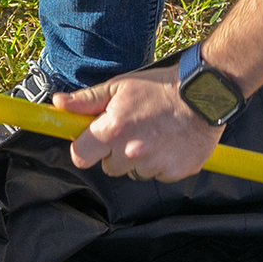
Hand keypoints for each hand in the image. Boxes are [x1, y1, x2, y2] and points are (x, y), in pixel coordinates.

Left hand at [54, 67, 222, 182]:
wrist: (204, 94)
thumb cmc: (160, 88)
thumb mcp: (119, 87)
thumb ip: (86, 101)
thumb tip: (58, 104)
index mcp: (114, 130)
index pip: (80, 156)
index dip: (85, 148)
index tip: (93, 141)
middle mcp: (132, 152)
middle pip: (109, 167)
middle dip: (115, 152)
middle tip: (132, 130)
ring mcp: (156, 165)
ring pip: (134, 172)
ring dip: (140, 158)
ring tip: (154, 134)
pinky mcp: (177, 172)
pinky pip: (159, 175)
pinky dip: (162, 163)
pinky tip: (169, 143)